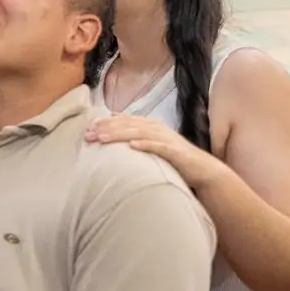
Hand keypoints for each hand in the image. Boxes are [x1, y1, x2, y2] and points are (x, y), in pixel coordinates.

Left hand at [85, 115, 228, 190]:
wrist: (202, 170)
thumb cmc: (173, 159)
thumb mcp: (151, 145)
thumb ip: (135, 139)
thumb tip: (112, 137)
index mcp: (149, 125)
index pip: (123, 120)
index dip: (105, 123)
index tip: (87, 128)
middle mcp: (156, 128)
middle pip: (127, 124)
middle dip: (106, 128)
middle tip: (88, 134)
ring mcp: (166, 139)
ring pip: (139, 132)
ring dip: (119, 134)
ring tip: (103, 138)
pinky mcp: (176, 151)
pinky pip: (159, 146)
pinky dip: (145, 144)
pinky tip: (132, 146)